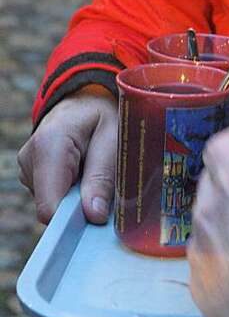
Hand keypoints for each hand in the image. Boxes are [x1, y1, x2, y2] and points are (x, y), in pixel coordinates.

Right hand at [17, 85, 117, 224]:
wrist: (85, 98)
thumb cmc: (102, 114)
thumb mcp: (113, 137)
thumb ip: (103, 175)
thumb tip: (93, 215)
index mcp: (49, 144)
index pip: (49, 204)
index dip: (72, 219)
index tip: (95, 218)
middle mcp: (30, 157)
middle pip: (51, 206)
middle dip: (79, 204)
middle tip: (102, 182)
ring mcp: (27, 167)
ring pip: (52, 203)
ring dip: (76, 195)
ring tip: (92, 168)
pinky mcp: (31, 174)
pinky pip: (52, 195)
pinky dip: (70, 191)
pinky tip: (81, 171)